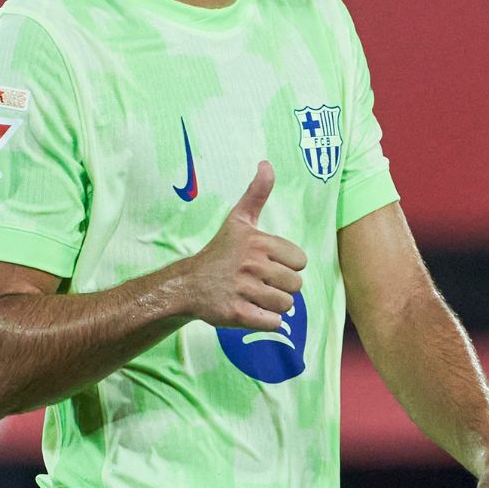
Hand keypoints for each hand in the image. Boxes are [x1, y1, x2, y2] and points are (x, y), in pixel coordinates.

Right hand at [186, 161, 307, 331]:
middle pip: (296, 286)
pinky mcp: (237, 314)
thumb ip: (257, 193)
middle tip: (260, 283)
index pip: (300, 261)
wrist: (188, 285)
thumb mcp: (238, 220)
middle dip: (282, 287)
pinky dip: (266, 321)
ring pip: (286, 305)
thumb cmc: (220, 252)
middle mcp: (251, 265)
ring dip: (274, 305)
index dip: (287, 265)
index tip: (268, 264)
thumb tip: (267, 164)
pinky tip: (251, 311)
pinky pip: (273, 323)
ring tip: (255, 296)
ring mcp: (243, 290)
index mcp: (258, 242)